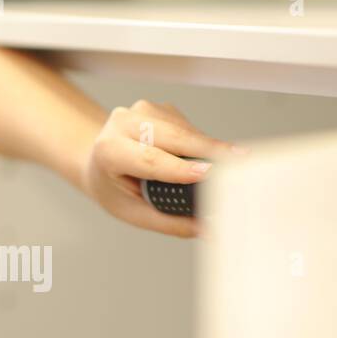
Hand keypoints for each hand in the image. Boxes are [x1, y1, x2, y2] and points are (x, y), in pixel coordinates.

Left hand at [80, 99, 245, 237]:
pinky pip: (187, 126)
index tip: (207, 173)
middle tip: (240, 161)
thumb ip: (169, 222)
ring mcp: (142, 110)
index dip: (179, 167)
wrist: (96, 162)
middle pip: (172, 137)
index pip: (148, 159)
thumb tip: (206, 229)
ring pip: (184, 129)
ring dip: (209, 146)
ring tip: (234, 162)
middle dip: (207, 149)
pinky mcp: (159, 108)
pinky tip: (211, 156)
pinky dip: (201, 142)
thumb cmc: (112, 188)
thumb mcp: (133, 212)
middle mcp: (123, 123)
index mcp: (108, 150)